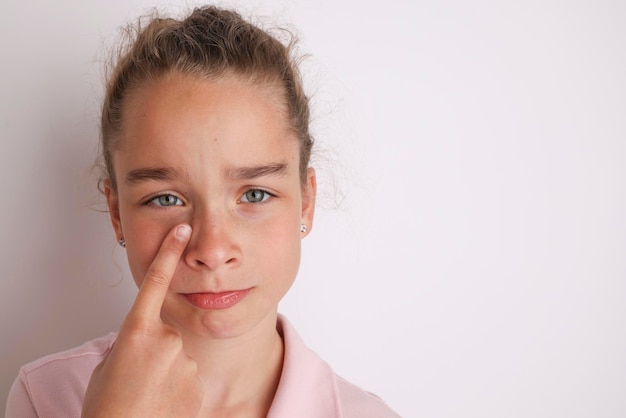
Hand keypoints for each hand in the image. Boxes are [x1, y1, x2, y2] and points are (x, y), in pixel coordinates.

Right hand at [82, 224, 202, 417]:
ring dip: (165, 373)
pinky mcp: (198, 383)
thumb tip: (146, 339)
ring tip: (148, 395)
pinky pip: (187, 378)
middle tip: (137, 377)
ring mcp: (185, 361)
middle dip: (155, 351)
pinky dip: (176, 389)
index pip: (156, 282)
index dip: (169, 253)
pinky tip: (162, 404)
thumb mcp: (109, 365)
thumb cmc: (107, 407)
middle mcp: (166, 340)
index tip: (181, 230)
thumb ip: (132, 342)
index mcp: (137, 331)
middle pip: (166, 335)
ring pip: (178, 359)